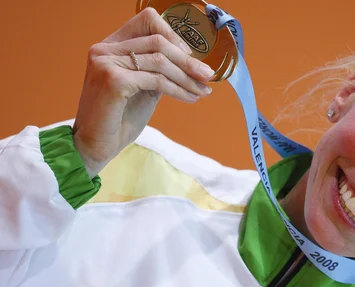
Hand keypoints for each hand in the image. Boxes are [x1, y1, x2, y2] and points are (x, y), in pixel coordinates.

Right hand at [72, 8, 213, 177]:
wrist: (95, 146)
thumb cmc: (119, 119)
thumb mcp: (143, 88)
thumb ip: (158, 71)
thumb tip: (191, 63)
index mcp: (111, 46)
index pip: (147, 21)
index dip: (173, 35)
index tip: (191, 56)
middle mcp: (105, 50)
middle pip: (158, 41)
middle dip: (188, 60)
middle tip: (207, 76)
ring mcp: (106, 63)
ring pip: (160, 61)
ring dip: (187, 78)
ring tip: (202, 91)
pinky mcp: (113, 80)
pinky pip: (157, 80)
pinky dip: (178, 90)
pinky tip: (189, 98)